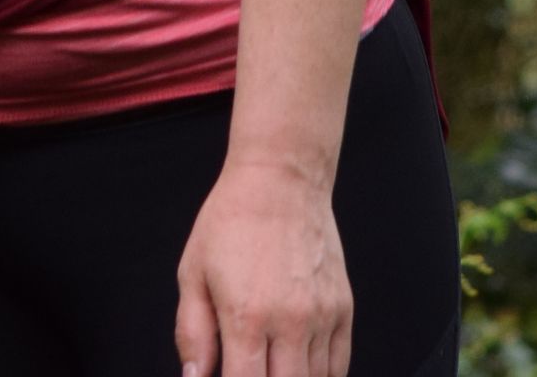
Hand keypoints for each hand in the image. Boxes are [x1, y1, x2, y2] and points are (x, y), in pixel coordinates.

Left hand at [174, 158, 351, 376]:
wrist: (281, 179)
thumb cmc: (232, 221)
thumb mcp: (193, 273)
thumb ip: (192, 333)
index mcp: (246, 316)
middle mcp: (290, 321)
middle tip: (251, 370)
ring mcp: (322, 316)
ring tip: (272, 366)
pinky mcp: (344, 308)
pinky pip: (339, 365)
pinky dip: (321, 376)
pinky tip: (299, 368)